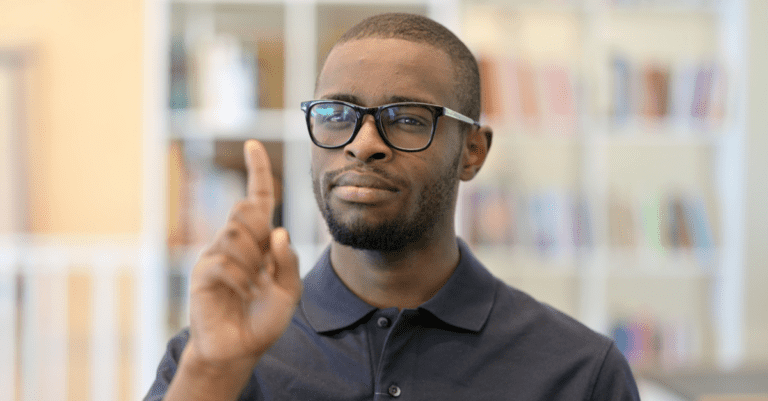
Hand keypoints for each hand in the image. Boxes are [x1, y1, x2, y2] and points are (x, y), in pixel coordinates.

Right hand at [187, 139, 301, 369]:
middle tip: (263, 269)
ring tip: (252, 287)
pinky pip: (223, 261)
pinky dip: (240, 280)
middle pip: (245, 210)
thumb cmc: (264, 318)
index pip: (257, 198)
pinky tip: (242, 294)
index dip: (257, 171)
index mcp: (258, 242)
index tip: (253, 144)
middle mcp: (235, 242)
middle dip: (260, 234)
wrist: (239, 349)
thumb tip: (279, 230)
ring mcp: (216, 255)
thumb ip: (288, 261)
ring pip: (235, 232)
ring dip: (251, 262)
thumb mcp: (289, 291)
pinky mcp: (203, 273)